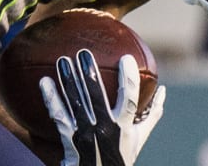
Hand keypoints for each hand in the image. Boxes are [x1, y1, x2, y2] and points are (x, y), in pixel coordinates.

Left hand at [39, 50, 165, 165]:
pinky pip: (58, 115)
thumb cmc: (121, 157)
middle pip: (96, 96)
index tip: (126, 57)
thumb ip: (151, 114)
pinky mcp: (70, 139)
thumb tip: (163, 91)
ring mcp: (86, 133)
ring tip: (62, 60)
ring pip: (75, 102)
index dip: (129, 78)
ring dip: (67, 80)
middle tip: (83, 52)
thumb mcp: (139, 138)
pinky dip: (51, 97)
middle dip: (89, 72)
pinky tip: (44, 81)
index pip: (130, 98)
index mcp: (125, 126)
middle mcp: (105, 128)